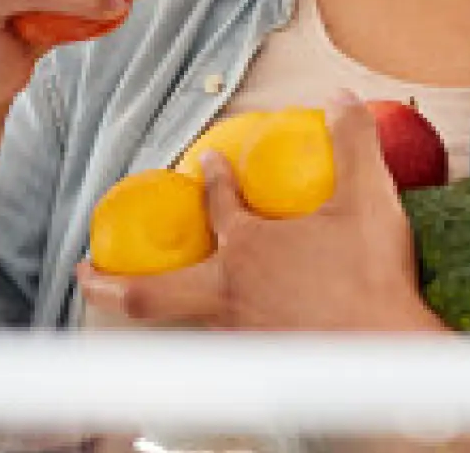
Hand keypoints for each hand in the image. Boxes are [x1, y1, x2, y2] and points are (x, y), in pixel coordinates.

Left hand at [78, 90, 448, 332]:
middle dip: (109, 282)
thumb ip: (352, 142)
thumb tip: (339, 99)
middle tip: (84, 275)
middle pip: (149, 292)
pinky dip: (204, 343)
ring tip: (146, 304)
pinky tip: (220, 342)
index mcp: (248, 248)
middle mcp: (230, 295)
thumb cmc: (371, 282)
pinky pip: (218, 352)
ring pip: (183, 322)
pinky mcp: (259, 369)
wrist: (386, 358)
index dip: (213, 179)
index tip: (208, 165)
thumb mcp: (367, 197)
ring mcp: (239, 337)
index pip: (219, 204)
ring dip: (161, 309)